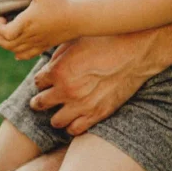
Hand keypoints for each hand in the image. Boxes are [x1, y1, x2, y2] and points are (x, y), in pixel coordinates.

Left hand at [0, 0, 73, 59]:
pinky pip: (27, 55)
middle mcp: (30, 36)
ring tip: (9, 33)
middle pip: (7, 45)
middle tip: (0, 26)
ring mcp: (37, 43)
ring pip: (15, 51)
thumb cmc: (60, 3)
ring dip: (7, 45)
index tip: (2, 17)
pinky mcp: (44, 46)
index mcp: (27, 23)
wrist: (78, 18)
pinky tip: (18, 48)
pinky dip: (19, 53)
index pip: (5, 33)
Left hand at [29, 33, 159, 135]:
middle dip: (40, 100)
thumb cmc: (105, 41)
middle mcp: (67, 90)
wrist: (134, 52)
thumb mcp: (76, 40)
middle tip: (45, 97)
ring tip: (61, 108)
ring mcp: (82, 105)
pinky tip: (75, 116)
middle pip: (40, 103)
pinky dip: (72, 125)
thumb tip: (49, 65)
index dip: (42, 80)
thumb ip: (58, 55)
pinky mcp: (97, 114)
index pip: (38, 82)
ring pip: (55, 121)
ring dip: (56, 114)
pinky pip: (75, 130)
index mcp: (59, 70)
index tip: (48, 79)